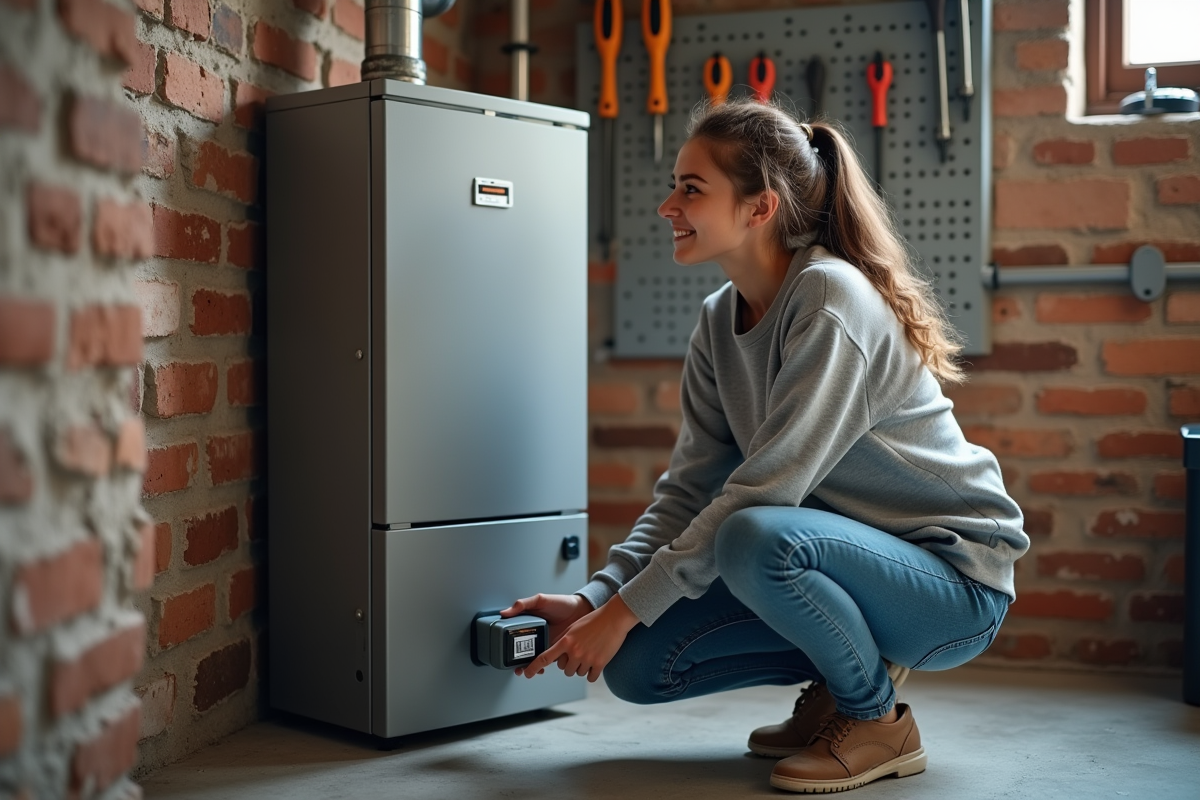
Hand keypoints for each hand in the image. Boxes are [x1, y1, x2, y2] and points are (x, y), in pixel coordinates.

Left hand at [516, 594, 640, 681]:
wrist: (614, 618)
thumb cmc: (593, 620)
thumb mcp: (573, 628)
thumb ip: (563, 641)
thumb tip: (555, 654)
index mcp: (565, 641)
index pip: (544, 658)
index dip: (533, 668)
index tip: (526, 674)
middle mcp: (574, 651)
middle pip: (564, 670)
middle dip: (569, 664)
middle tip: (579, 652)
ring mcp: (587, 659)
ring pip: (578, 673)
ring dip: (582, 667)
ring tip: (590, 652)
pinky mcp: (599, 664)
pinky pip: (590, 677)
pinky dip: (593, 672)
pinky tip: (597, 660)